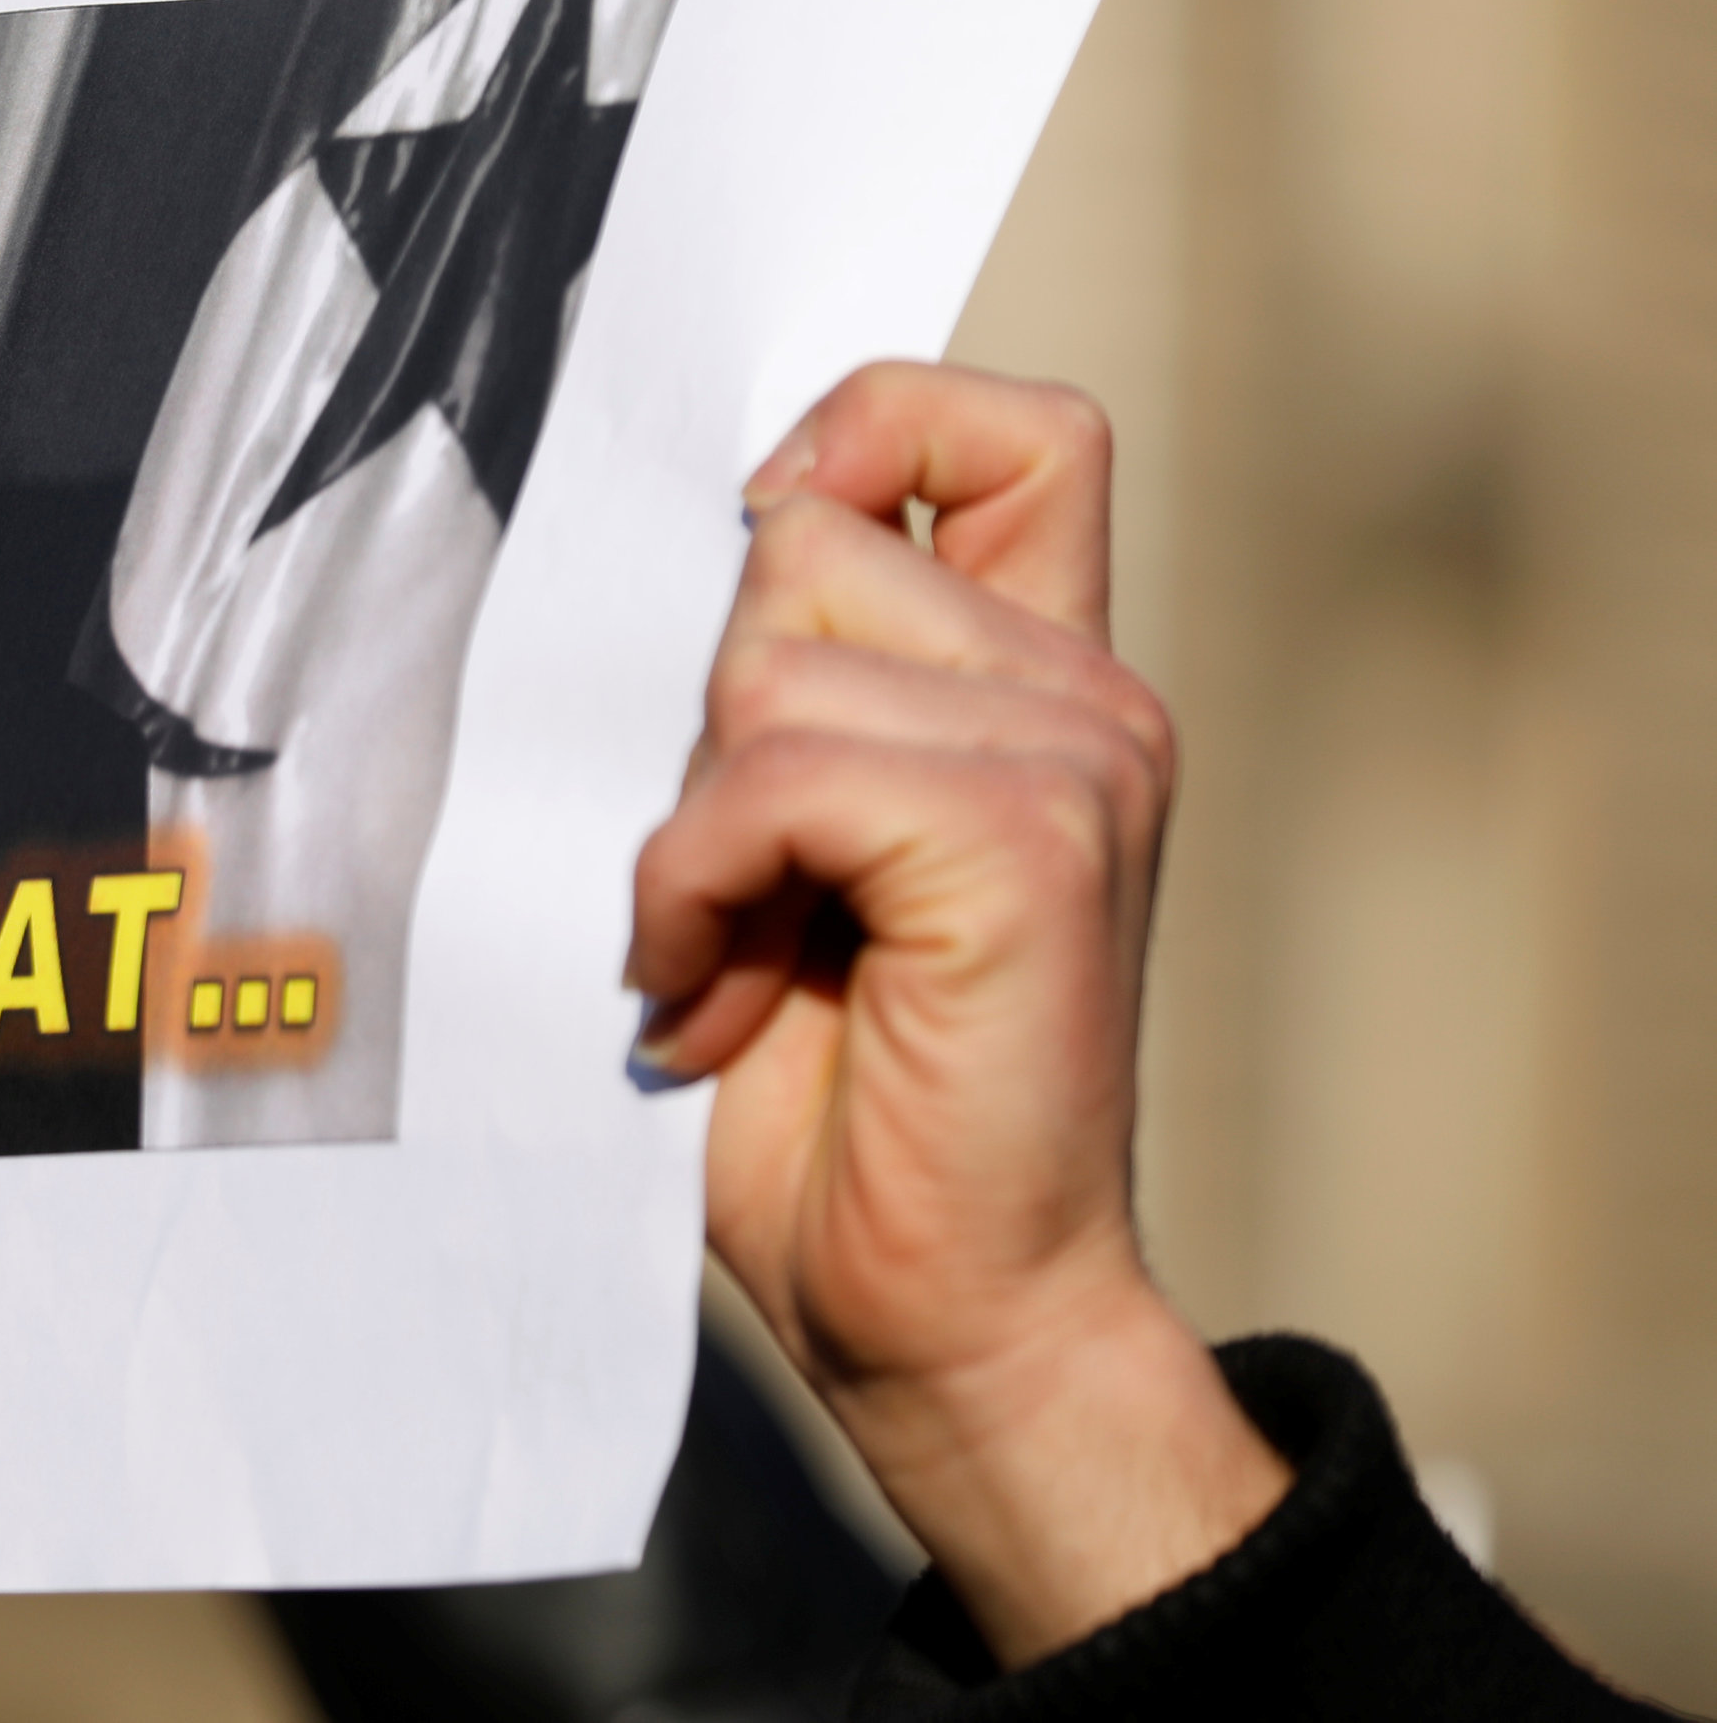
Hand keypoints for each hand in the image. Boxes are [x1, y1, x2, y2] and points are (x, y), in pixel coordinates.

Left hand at [630, 363, 1284, 1665]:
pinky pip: (773, 772)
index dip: (860, 432)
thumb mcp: (772, 843)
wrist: (934, 1312)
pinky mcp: (1031, 842)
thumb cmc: (827, 1101)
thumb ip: (769, 695)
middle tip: (731, 887)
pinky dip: (696, 884)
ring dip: (694, 825)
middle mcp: (1084, 694)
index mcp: (1036, 678)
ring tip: (726, 956)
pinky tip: (714, 993)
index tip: (761, 573)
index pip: (1000, 429)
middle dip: (711, 715)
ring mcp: (1079, 757)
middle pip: (803, 540)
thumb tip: (656, 554)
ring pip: (769, 659)